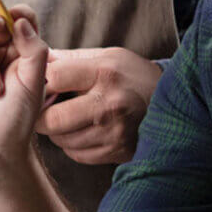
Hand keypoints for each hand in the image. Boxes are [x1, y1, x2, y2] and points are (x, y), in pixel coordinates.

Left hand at [35, 47, 162, 164]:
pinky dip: (73, 145)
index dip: (41, 81)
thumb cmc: (134, 76)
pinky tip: (83, 132)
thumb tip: (37, 58)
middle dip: (41, 116)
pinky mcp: (117, 151)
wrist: (174, 102)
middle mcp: (110, 104)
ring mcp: (114, 132)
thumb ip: (72, 59)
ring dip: (57, 132)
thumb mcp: (108, 56)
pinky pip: (78, 154)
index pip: (54, 78)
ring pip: (63, 141)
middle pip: (53, 120)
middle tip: (43, 111)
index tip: (44, 84)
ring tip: (67, 119)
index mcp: (105, 73)